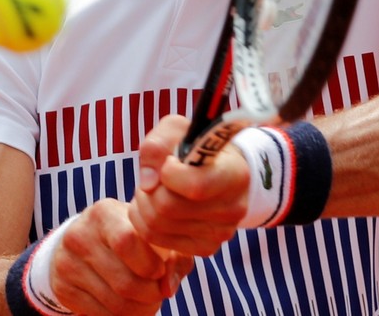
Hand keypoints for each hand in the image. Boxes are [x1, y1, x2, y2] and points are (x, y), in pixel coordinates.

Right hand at [50, 198, 193, 315]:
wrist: (85, 241)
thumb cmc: (130, 236)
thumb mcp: (151, 235)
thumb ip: (173, 256)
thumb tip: (167, 288)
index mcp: (103, 213)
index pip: (127, 242)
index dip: (150, 264)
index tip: (159, 270)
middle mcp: (79, 235)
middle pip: (124, 281)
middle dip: (151, 295)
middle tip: (158, 293)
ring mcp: (67, 263)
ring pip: (114, 303)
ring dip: (140, 310)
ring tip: (148, 302)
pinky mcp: (63, 288)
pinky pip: (100, 314)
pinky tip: (129, 307)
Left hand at [130, 115, 249, 256]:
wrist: (221, 171)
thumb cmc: (198, 147)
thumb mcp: (179, 131)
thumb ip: (158, 144)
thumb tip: (147, 183)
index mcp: (235, 174)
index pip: (194, 186)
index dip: (168, 173)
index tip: (169, 162)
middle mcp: (233, 208)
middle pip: (167, 207)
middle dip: (148, 190)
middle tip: (154, 178)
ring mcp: (221, 233)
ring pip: (157, 225)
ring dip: (143, 204)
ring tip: (153, 190)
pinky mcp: (206, 248)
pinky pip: (157, 239)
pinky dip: (145, 222)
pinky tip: (155, 207)